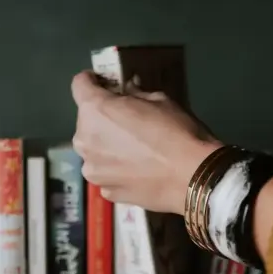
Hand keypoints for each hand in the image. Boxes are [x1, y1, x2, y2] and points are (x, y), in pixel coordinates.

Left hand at [71, 70, 220, 214]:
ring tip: (134, 151)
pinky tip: (138, 172)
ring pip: (93, 151)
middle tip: (128, 122)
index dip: (92, 81)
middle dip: (103, 118)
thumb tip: (128, 90)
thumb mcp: (160, 100)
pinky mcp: (106, 192)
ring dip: (106, 146)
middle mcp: (84, 140)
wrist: (193, 178)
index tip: (104, 84)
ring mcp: (93, 170)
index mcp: (95, 110)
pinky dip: (116, 170)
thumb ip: (135, 94)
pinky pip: (106, 174)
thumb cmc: (177, 132)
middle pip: (86, 121)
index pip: (79, 85)